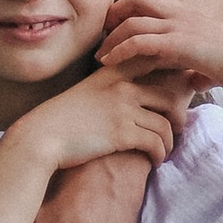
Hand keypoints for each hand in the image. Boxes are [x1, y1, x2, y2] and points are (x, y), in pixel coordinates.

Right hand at [13, 64, 186, 176]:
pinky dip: (160, 154)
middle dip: (177, 115)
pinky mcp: (123, 133)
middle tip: (176, 129)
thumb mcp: (87, 91)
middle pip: (169, 97)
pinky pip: (156, 143)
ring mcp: (123, 109)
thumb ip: (110, 88)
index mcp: (113, 73)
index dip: (174, 72)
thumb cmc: (62, 118)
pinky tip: (155, 161)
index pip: (153, 62)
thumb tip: (133, 97)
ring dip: (169, 141)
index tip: (181, 87)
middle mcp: (122, 87)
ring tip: (164, 150)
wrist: (41, 136)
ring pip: (166, 124)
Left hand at [96, 0, 222, 99]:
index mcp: (188, 14)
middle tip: (103, 32)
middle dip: (117, 11)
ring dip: (112, 37)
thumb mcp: (211, 62)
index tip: (118, 25)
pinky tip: (108, 62)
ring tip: (100, 55)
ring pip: (133, 20)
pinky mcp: (175, 42)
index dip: (132, 8)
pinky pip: (138, 40)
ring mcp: (177, 26)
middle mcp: (181, 14)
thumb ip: (198, 68)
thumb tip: (197, 81)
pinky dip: (119, 49)